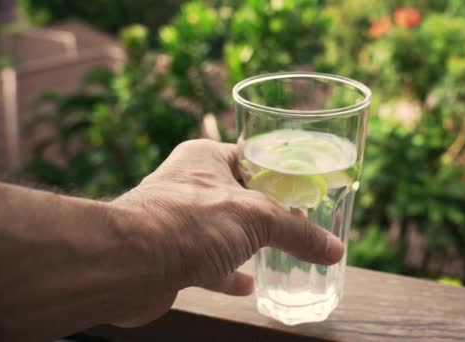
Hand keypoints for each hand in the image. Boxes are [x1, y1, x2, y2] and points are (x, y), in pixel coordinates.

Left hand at [111, 139, 343, 326]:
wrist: (130, 264)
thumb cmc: (189, 222)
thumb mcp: (257, 218)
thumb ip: (298, 232)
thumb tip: (334, 248)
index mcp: (206, 158)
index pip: (250, 155)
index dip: (277, 169)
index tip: (302, 184)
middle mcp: (189, 184)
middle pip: (238, 195)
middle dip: (265, 210)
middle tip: (296, 220)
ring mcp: (178, 220)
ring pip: (222, 230)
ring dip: (248, 242)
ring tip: (277, 251)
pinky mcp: (171, 255)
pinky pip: (208, 262)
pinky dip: (228, 274)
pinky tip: (248, 285)